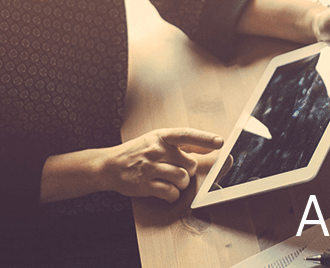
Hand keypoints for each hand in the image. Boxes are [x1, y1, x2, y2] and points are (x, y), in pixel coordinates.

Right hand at [97, 128, 222, 202]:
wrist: (109, 165)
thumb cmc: (138, 152)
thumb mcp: (157, 140)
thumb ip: (183, 144)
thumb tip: (210, 144)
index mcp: (161, 136)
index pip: (186, 135)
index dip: (204, 138)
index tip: (220, 142)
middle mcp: (156, 150)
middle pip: (189, 164)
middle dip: (188, 171)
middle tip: (176, 170)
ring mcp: (150, 167)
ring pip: (182, 179)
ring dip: (181, 184)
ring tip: (170, 180)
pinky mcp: (145, 184)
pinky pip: (170, 193)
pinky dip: (172, 195)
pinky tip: (165, 191)